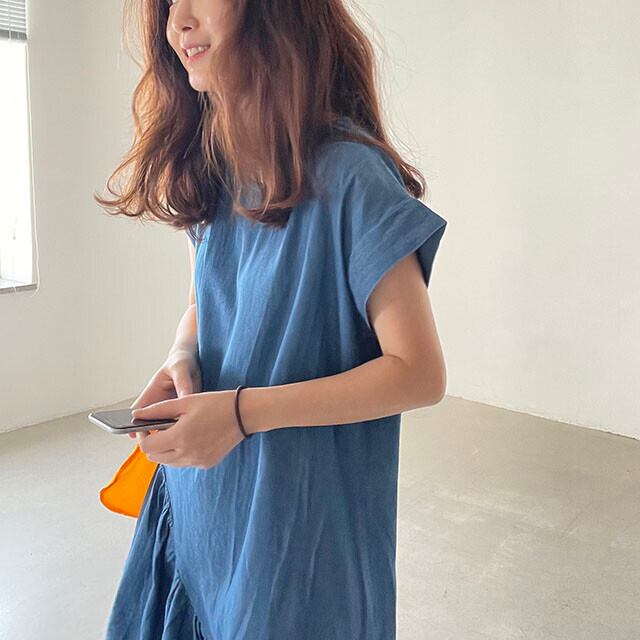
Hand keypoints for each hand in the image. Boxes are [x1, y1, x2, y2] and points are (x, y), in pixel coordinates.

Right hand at [128, 347, 201, 441]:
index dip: (134, 423)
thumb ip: (182, 384)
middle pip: (151, 423)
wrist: (194, 361)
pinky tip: (192, 434)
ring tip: (177, 440)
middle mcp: (160, 404)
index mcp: (152, 393)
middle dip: (154, 433)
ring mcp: (172, 410)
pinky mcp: (184, 412)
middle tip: (159, 442)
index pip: (139, 411)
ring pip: (167, 426)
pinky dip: (184, 429)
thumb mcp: (180, 369)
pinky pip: (182, 424)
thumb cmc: (181, 362)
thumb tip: (185, 398)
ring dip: (170, 432)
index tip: (133, 434)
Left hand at [130, 390, 246, 468]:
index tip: (148, 426)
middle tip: (160, 428)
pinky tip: (191, 438)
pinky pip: (184, 463)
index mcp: (179, 437)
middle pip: (155, 457)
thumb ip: (157, 410)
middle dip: (153, 444)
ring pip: (169, 462)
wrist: (244, 414)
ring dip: (165, 450)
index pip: (147, 447)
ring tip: (176, 432)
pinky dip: (181, 453)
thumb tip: (136, 415)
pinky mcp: (206, 464)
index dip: (143, 436)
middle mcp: (187, 454)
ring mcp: (197, 461)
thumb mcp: (184, 402)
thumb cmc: (215, 403)